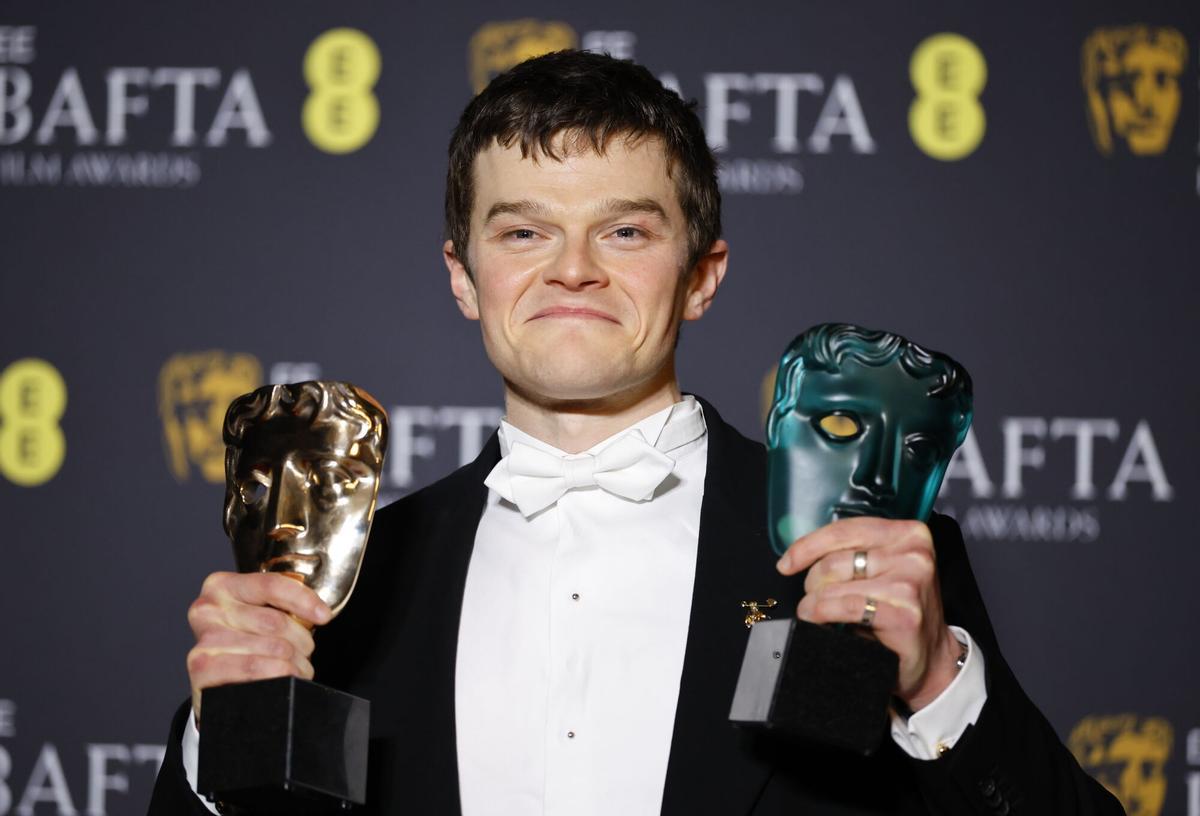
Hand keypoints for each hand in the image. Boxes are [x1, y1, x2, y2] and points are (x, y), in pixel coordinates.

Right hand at [185, 571, 332, 724]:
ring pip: (273, 648)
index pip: (272, 585)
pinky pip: (255, 669)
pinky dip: (277, 678)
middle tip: (304, 654)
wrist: (216, 685)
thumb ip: (280, 605)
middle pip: (276, 621)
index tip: (324, 616)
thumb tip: (319, 613)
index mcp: (222, 586)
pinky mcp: (202, 669)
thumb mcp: (258, 615)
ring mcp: (203, 640)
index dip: (304, 600)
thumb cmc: (244, 645)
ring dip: (295, 664)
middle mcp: (207, 609)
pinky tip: (280, 682)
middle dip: (302, 642)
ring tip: (296, 670)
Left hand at [776, 517, 961, 711]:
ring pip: (837, 584)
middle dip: (813, 581)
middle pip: (836, 559)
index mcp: (907, 533)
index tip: (787, 563)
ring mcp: (911, 582)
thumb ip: (853, 554)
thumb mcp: (880, 571)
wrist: (931, 657)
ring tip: (812, 612)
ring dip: (814, 601)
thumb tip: (801, 554)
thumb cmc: (899, 611)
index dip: (808, 546)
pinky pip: (848, 606)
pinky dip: (823, 612)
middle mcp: (914, 552)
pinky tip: (815, 618)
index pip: (845, 530)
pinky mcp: (905, 613)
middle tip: (812, 598)